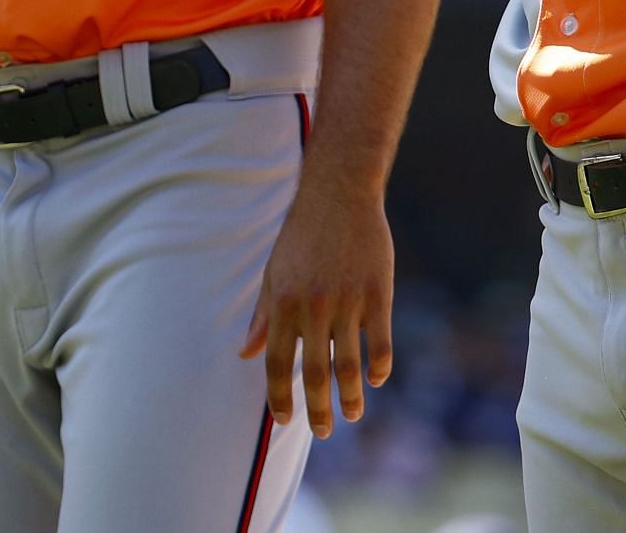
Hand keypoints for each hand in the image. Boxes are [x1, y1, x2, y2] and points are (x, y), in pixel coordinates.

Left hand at [240, 185, 393, 438]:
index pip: (279, 363)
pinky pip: (380, 342)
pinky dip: (379, 367)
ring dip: (350, 397)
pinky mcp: (377, 293)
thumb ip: (263, 316)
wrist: (339, 193)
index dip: (280, 396)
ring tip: (351, 415)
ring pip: (349, 365)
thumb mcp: (274, 273)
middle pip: (315, 373)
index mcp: (284, 303)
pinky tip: (375, 379)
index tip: (285, 419)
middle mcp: (314, 307)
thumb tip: (245, 353)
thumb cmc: (302, 235)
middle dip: (318, 409)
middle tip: (323, 431)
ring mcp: (348, 301)